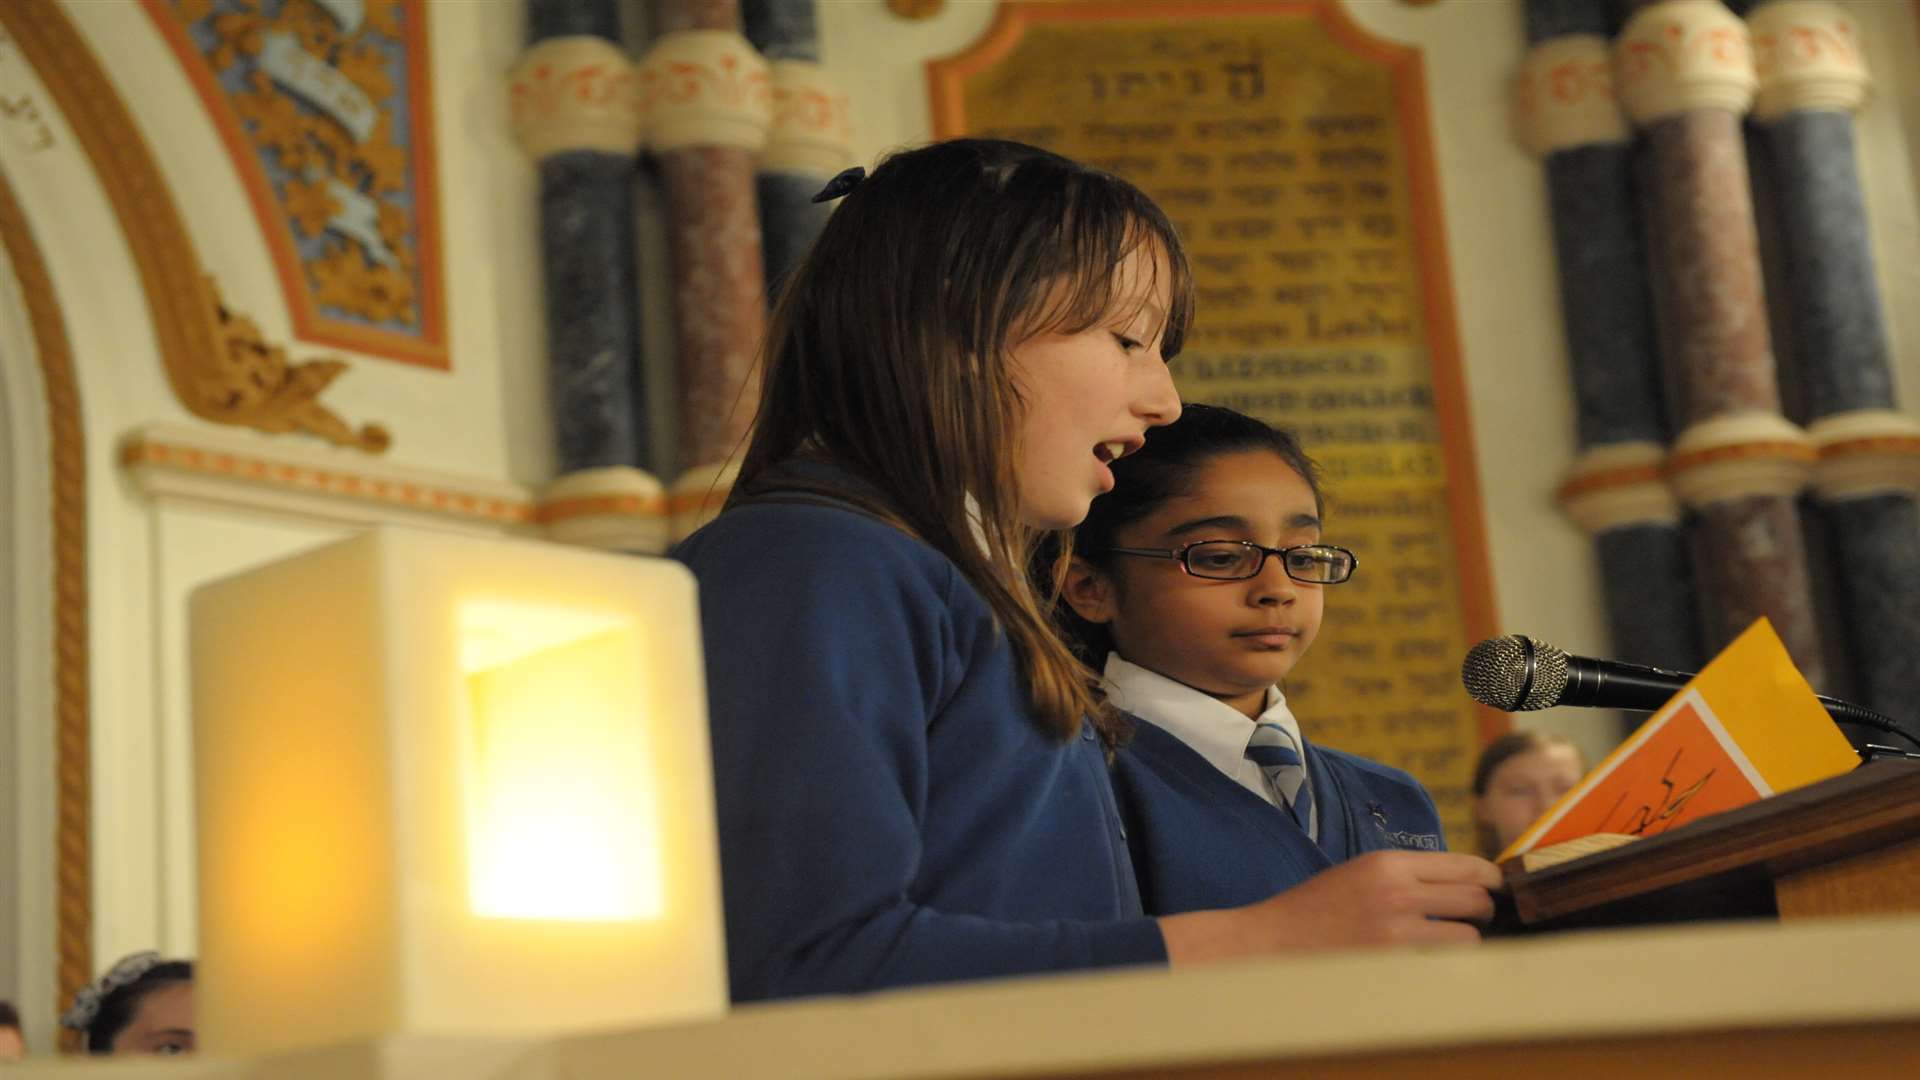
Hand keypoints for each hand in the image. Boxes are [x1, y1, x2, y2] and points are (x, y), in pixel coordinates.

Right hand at [1158, 851, 1502, 963]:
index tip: (1497, 887)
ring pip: (1468, 938)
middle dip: (1482, 910)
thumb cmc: (1316, 908)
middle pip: (1476, 899)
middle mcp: (1399, 892)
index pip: (1467, 865)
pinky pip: (1442, 965)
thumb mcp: (1361, 872)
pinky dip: (1442, 965)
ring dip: (1464, 942)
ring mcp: (1397, 932)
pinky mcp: (1394, 965)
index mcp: (1389, 863)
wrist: (1273, 941)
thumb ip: (1407, 874)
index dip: (1492, 878)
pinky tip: (1427, 962)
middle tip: (1473, 918)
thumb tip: (1464, 881)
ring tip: (1446, 943)